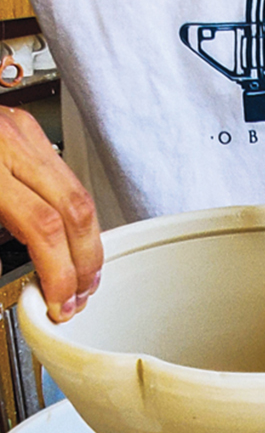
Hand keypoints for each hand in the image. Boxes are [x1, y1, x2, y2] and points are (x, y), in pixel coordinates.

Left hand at [0, 106, 102, 321]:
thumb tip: (10, 281)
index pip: (44, 227)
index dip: (60, 273)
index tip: (58, 301)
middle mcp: (10, 143)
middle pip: (75, 213)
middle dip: (84, 264)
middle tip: (78, 296)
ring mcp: (23, 132)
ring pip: (81, 197)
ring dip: (87, 245)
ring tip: (80, 276)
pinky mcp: (28, 131)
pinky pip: (68, 182)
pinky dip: (75, 220)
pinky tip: (70, 243)